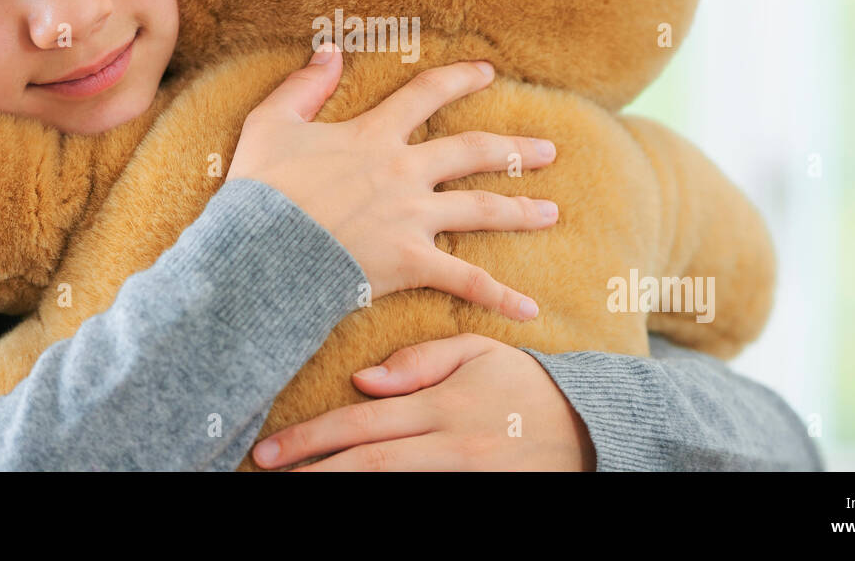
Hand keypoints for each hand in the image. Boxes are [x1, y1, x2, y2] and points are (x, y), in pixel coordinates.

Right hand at [226, 46, 558, 320]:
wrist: (259, 249)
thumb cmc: (261, 190)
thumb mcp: (271, 123)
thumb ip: (304, 84)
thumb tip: (330, 49)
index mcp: (373, 136)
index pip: (427, 94)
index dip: (460, 79)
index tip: (489, 73)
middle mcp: (403, 171)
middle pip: (473, 152)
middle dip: (514, 149)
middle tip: (548, 150)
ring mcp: (411, 217)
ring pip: (482, 209)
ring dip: (521, 210)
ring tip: (552, 212)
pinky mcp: (411, 261)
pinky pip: (465, 280)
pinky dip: (499, 296)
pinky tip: (530, 310)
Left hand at [251, 333, 594, 470]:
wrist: (589, 429)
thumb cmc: (523, 383)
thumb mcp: (477, 353)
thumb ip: (419, 362)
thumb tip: (363, 380)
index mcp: (444, 405)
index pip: (364, 422)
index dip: (312, 438)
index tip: (269, 450)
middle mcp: (450, 446)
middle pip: (366, 464)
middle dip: (311, 472)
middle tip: (265, 473)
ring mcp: (463, 477)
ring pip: (388, 491)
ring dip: (338, 489)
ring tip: (294, 489)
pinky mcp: (474, 495)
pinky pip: (418, 501)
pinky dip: (380, 500)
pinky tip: (346, 495)